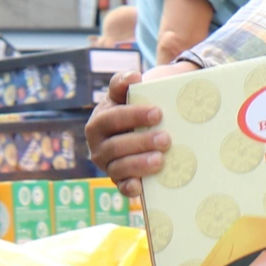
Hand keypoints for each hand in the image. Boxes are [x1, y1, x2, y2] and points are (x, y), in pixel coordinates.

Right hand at [86, 68, 165, 197]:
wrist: (144, 129)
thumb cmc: (137, 110)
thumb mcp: (129, 95)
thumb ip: (125, 84)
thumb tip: (133, 77)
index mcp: (101, 121)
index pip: (113, 118)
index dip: (134, 115)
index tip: (158, 113)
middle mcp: (99, 144)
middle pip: (116, 145)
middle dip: (141, 142)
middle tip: (166, 139)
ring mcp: (109, 164)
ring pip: (118, 167)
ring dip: (139, 164)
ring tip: (161, 160)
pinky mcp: (120, 180)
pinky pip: (121, 187)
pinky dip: (130, 188)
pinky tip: (141, 187)